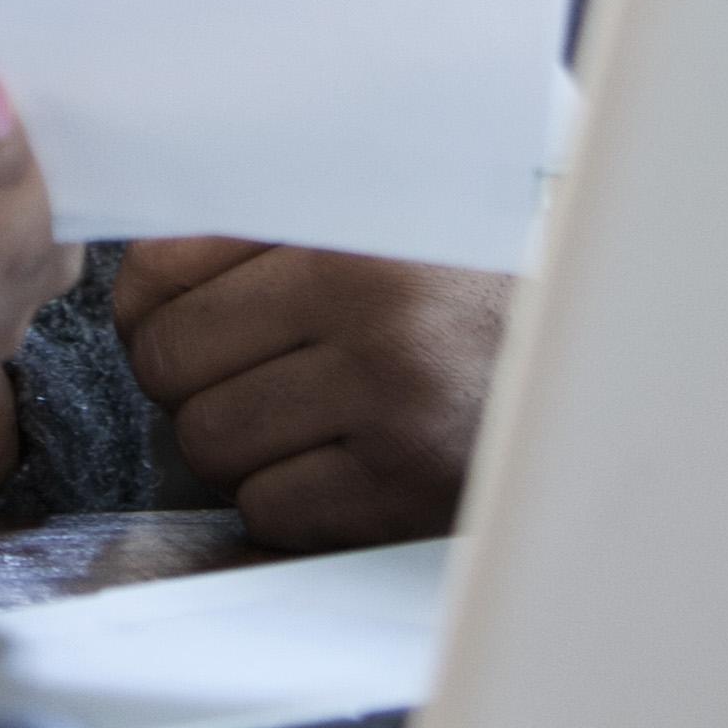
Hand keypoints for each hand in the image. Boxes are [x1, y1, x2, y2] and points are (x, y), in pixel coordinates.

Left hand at [113, 241, 508, 548]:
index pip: (157, 272)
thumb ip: (263, 226)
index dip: (147, 304)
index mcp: (347, 233)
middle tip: (238, 368)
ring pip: (209, 444)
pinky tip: (333, 459)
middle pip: (168, 365)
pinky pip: (268, 511)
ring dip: (233, 440)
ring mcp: (389, 412)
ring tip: (294, 411)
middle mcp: (370, 317)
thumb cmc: (459, 281)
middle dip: (185, 376)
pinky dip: (282, 495)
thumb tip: (137, 277)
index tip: (173, 314)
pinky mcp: (403, 493)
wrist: (590, 354)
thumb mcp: (373, 216)